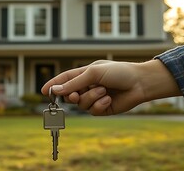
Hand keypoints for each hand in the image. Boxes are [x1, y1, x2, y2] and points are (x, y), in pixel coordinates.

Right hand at [41, 59, 180, 115]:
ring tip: (104, 91)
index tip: (44, 91)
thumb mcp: (94, 73)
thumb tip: (57, 90)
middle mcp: (88, 86)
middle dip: (71, 95)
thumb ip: (74, 82)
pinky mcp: (102, 108)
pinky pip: (92, 110)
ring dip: (91, 98)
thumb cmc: (118, 72)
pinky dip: (99, 105)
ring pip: (81, 104)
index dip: (54, 85)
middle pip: (70, 95)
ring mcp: (95, 98)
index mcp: (85, 74)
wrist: (139, 83)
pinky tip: (109, 99)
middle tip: (74, 95)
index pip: (65, 79)